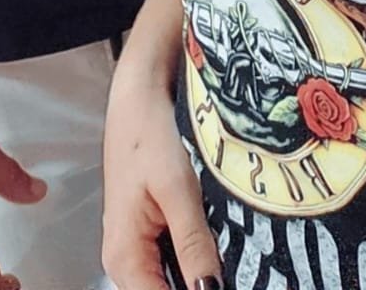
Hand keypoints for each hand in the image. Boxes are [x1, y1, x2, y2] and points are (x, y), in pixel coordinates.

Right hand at [102, 75, 220, 289]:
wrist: (137, 95)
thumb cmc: (147, 132)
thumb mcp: (176, 188)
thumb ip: (193, 244)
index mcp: (124, 256)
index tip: (229, 284)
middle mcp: (124, 260)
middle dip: (203, 286)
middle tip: (242, 267)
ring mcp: (135, 248)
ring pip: (172, 282)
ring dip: (202, 276)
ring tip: (235, 260)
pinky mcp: (148, 233)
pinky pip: (173, 262)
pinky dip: (197, 259)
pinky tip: (220, 246)